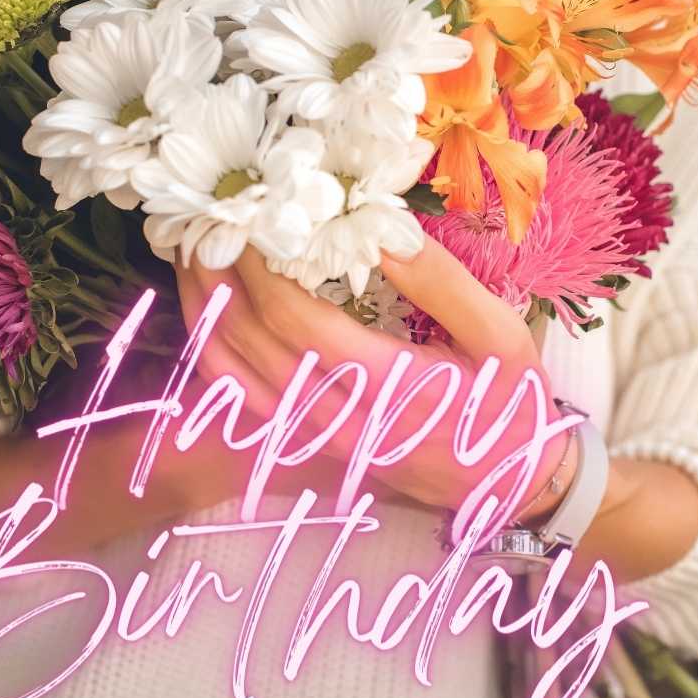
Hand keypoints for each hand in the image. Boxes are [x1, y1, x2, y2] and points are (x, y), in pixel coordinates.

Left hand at [174, 238, 573, 516]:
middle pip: (252, 342)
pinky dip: (211, 349)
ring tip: (189, 250)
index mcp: (390, 387)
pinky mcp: (306, 441)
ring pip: (234, 372)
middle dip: (220, 275)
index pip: (299, 324)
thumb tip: (379, 227)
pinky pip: (240, 398)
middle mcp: (340, 418)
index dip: (262, 270)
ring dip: (203, 309)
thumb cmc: (509, 402)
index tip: (247, 216)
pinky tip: (203, 309)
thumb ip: (441, 283)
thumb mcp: (500, 334)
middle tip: (201, 216)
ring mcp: (315, 436)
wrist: (508, 481)